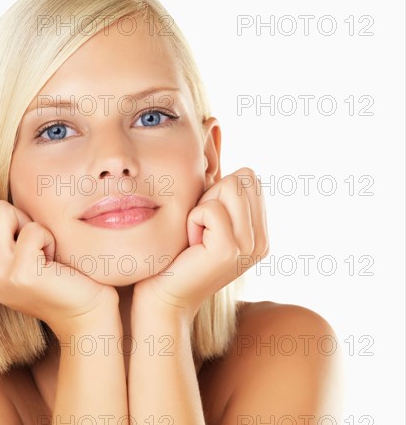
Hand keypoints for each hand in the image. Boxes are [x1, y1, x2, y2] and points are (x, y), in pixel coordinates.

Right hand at [0, 198, 118, 335]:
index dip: (3, 218)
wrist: (83, 312)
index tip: (23, 243)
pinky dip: (49, 239)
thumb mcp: (18, 254)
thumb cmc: (58, 276)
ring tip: (41, 252)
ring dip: (29, 226)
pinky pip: (33, 230)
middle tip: (34, 246)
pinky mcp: (19, 274)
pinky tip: (53, 263)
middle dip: (14, 217)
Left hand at [133, 168, 268, 320]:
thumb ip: (217, 185)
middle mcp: (261, 241)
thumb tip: (213, 129)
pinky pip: (209, 208)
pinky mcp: (229, 250)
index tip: (205, 221)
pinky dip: (192, 220)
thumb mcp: (204, 214)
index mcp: (260, 232)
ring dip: (201, 208)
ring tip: (196, 236)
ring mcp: (250, 247)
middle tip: (199, 229)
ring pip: (229, 187)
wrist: (163, 295)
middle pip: (242, 178)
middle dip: (211, 195)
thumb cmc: (177, 253)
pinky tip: (191, 245)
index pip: (249, 177)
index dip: (219, 190)